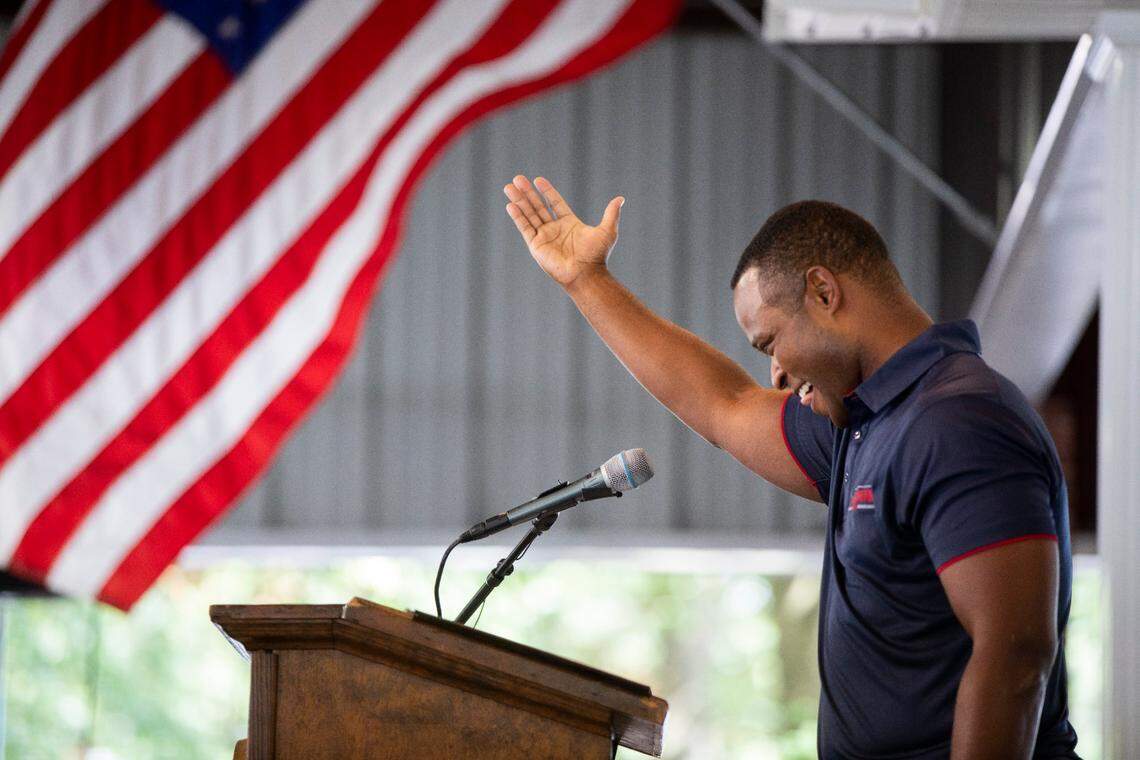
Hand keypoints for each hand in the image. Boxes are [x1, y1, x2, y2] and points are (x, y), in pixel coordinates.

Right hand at [503, 175, 623, 289]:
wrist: (585, 274)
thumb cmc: (597, 255)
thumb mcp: (607, 231)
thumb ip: (611, 213)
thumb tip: (621, 198)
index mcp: (569, 223)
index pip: (555, 203)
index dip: (547, 191)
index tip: (538, 180)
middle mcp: (555, 229)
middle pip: (538, 206)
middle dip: (528, 193)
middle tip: (517, 178)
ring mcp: (544, 237)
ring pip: (529, 214)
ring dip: (519, 200)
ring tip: (509, 187)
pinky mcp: (536, 246)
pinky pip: (525, 228)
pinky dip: (518, 216)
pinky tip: (510, 205)